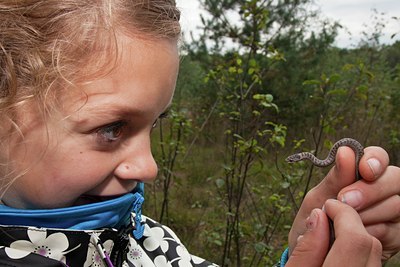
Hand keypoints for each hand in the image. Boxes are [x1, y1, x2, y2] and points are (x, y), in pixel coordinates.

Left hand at [288, 146, 399, 260]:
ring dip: (368, 213)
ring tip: (342, 221)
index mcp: (361, 174)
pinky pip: (393, 231)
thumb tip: (345, 151)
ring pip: (396, 204)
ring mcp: (391, 213)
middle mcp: (382, 190)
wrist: (312, 250)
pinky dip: (372, 232)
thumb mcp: (318, 197)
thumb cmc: (314, 218)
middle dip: (370, 190)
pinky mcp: (395, 235)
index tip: (365, 170)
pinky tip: (354, 234)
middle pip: (394, 178)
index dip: (375, 160)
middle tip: (346, 200)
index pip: (378, 157)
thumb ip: (335, 177)